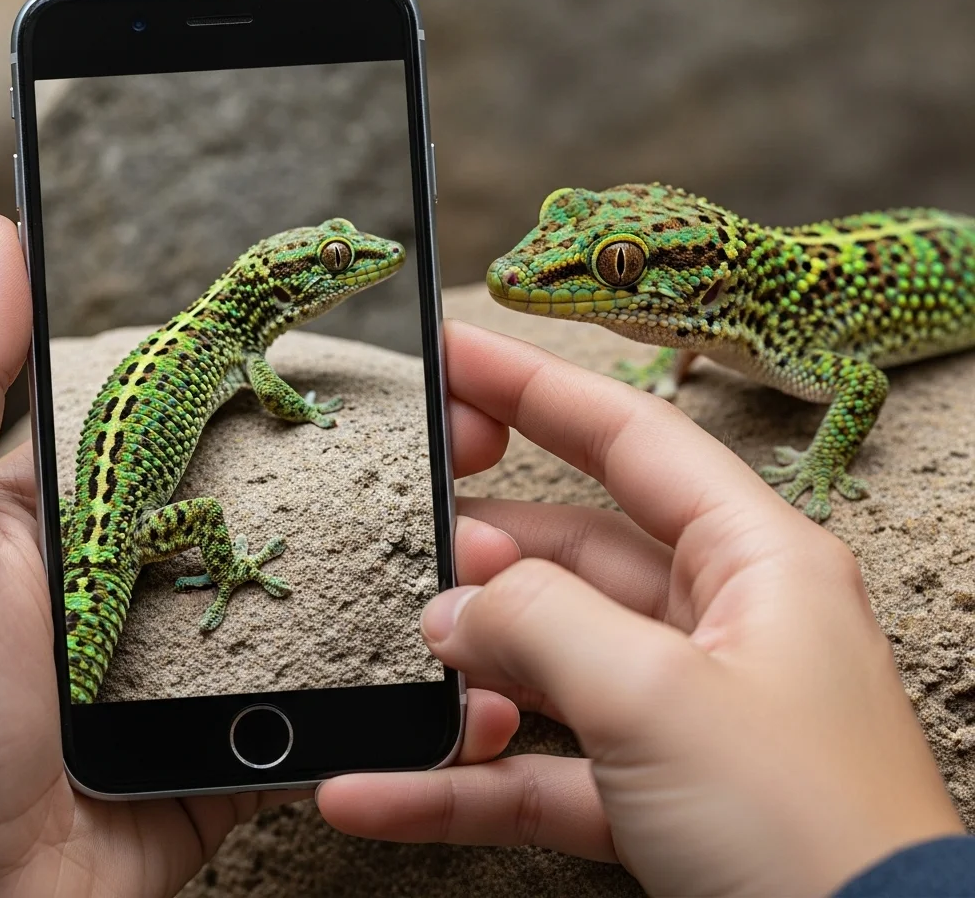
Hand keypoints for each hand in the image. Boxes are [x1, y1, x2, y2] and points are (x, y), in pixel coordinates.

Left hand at [0, 216, 518, 896]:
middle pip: (318, 501)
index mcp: (133, 500)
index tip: (385, 327)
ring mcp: (233, 654)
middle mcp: (194, 564)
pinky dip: (411, 708)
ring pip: (351, 600)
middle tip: (477, 440)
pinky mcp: (258, 740)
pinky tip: (480, 691)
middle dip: (408, 467)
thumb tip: (3, 234)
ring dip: (431, 584)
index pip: (240, 413)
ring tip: (500, 554)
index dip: (315, 367)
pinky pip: (345, 711)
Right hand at [319, 320, 964, 896]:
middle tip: (417, 533)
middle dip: (492, 549)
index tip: (455, 358)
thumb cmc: (806, 832)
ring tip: (410, 670)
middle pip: (576, 548)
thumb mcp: (658, 700)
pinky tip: (382, 787)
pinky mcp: (651, 790)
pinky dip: (464, 776)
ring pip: (551, 659)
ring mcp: (681, 707)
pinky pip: (540, 764)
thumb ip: (541, 627)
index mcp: (753, 558)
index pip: (627, 438)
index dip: (535, 387)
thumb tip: (455, 608)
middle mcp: (720, 619)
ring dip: (474, 670)